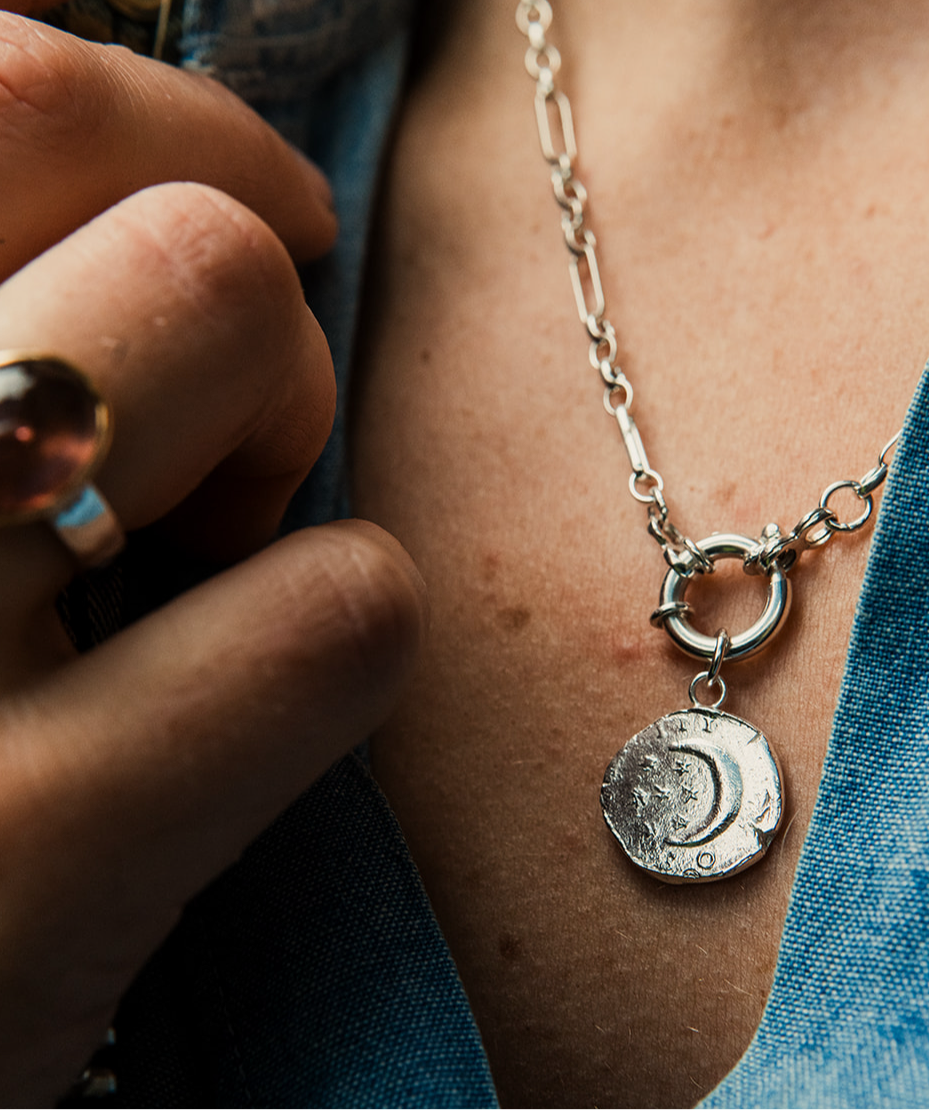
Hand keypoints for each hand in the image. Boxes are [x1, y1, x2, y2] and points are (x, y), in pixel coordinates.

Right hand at [0, 16, 424, 1106]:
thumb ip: (4, 327)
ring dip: (279, 426)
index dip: (153, 124)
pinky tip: (247, 700)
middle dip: (242, 259)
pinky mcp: (43, 861)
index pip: (7, 83)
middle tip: (225, 393)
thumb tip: (140, 167)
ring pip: (233, 311)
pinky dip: (339, 625)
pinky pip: (344, 606)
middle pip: (149, 185)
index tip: (218, 202)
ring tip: (199, 548)